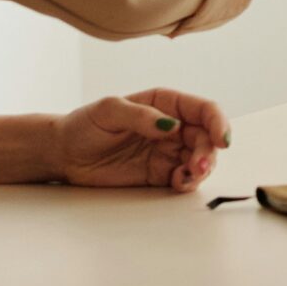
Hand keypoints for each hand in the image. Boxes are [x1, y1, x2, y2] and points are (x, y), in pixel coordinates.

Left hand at [52, 88, 230, 192]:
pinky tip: (178, 182)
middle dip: (208, 152)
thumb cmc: (85, 124)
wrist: (65, 154)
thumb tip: (171, 125)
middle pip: (205, 137)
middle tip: (198, 167)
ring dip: (202, 169)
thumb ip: (141, 116)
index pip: (202, 109)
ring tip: (187, 176)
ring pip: (200, 159)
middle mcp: (171, 126)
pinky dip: (188, 182)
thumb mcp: (109, 111)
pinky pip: (184, 177)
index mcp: (164, 103)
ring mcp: (166, 151)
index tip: (221, 140)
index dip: (218, 122)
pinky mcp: (158, 173)